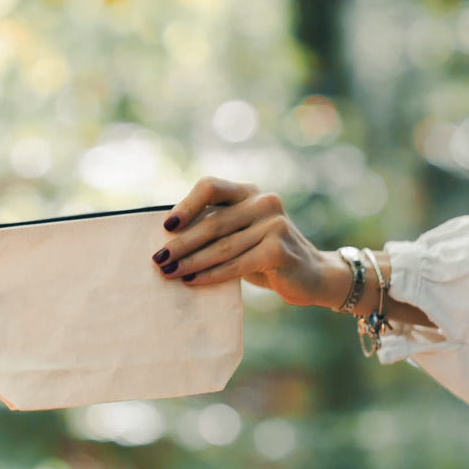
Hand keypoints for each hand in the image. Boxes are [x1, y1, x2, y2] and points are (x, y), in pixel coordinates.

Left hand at [150, 176, 334, 307]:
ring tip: (168, 273)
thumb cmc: (264, 254)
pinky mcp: (279, 250)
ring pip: (222, 246)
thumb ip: (216, 227)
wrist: (311, 274)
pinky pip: (236, 264)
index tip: (166, 227)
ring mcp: (274, 224)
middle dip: (181, 243)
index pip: (211, 186)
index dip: (186, 205)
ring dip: (190, 262)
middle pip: (213, 222)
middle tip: (158, 259)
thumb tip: (167, 240)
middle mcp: (263, 202)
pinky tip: (192, 281)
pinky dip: (211, 275)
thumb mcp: (241, 233)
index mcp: (249, 192)